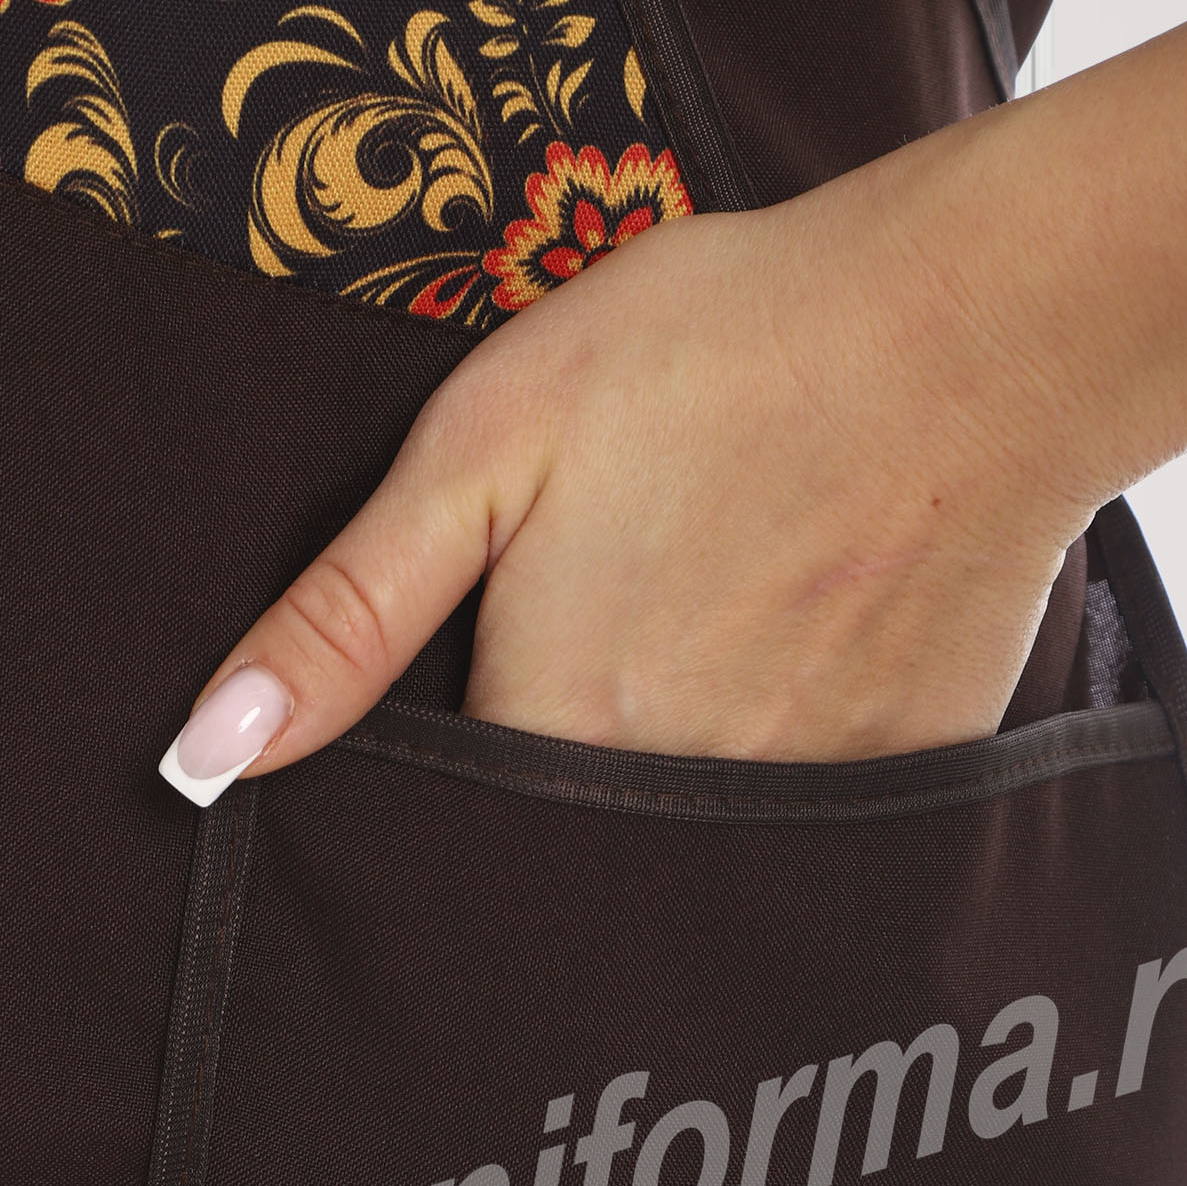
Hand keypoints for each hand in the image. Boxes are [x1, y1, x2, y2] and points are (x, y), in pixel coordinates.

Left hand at [165, 0, 1186, 791]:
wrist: (977, 328)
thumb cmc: (720, 357)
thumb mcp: (484, 448)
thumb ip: (345, 617)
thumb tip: (208, 754)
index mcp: (553, 738)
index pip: (452, 838)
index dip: (442, 786)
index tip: (476, 710)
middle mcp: (668, 810)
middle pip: (572, 856)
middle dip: (565, 786)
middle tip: (623, 639)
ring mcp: (793, 814)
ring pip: (686, 851)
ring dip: (674, 774)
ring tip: (712, 636)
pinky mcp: (895, 791)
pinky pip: (806, 830)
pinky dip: (787, 764)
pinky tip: (802, 652)